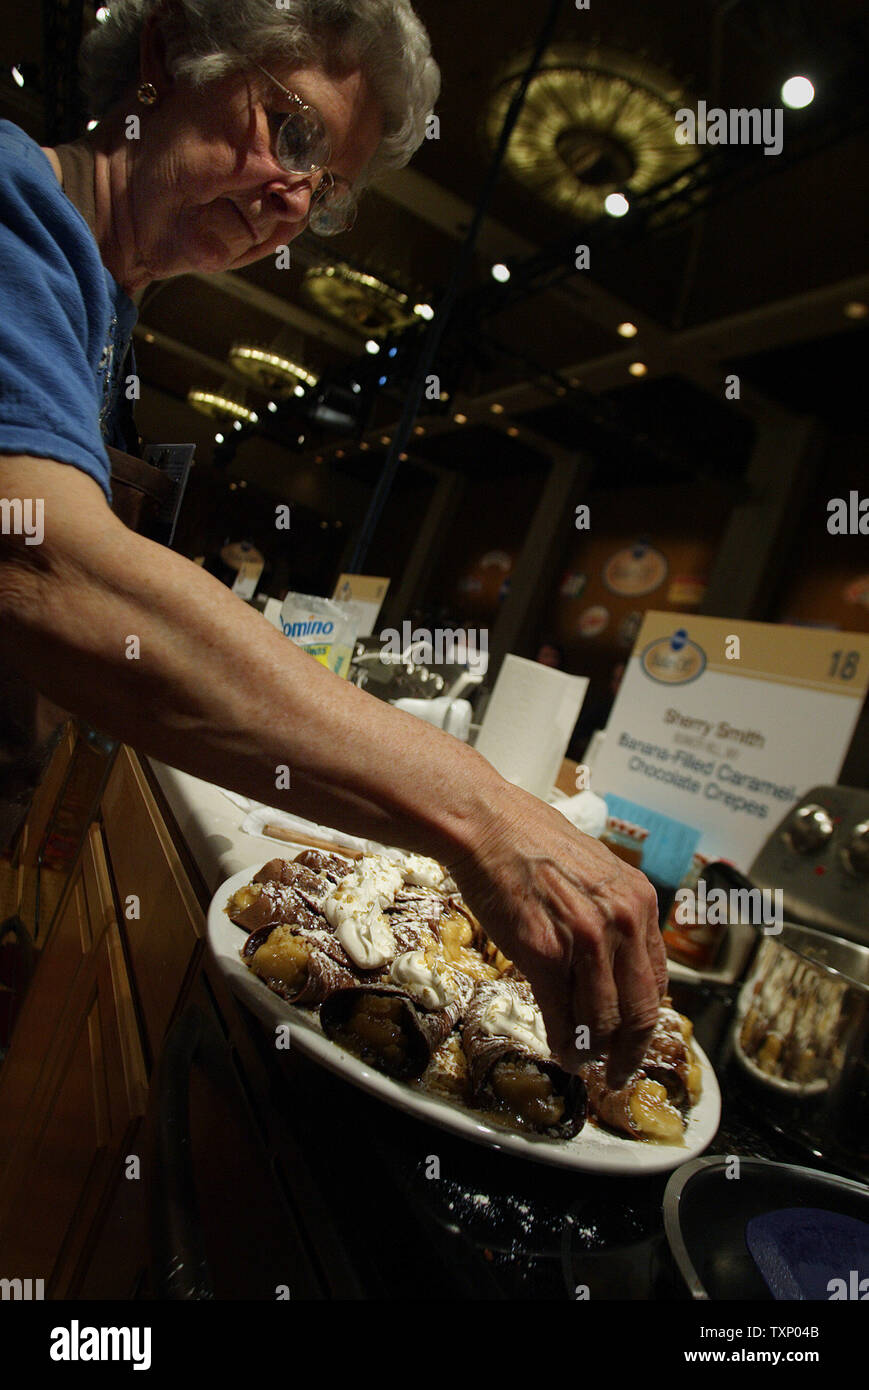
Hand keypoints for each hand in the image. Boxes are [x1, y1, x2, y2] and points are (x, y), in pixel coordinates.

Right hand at [448, 789, 667, 1087]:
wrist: (488, 827)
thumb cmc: (533, 844)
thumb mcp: (596, 872)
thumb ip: (614, 913)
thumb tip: (617, 962)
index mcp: (640, 902)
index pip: (656, 980)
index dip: (646, 1020)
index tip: (636, 1040)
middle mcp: (623, 922)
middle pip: (638, 1009)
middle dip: (630, 1051)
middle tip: (620, 1073)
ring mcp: (586, 941)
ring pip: (602, 1020)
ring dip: (593, 1052)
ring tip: (583, 1063)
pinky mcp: (546, 954)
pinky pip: (563, 1016)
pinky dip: (564, 1042)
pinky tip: (561, 1050)